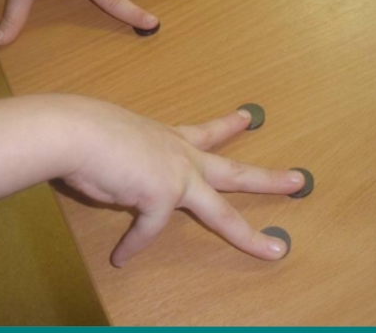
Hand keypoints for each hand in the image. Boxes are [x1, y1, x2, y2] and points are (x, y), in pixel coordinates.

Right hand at [53, 96, 305, 266]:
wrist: (75, 132)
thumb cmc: (85, 133)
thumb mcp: (114, 144)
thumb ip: (129, 165)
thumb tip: (123, 184)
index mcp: (168, 138)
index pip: (205, 132)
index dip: (227, 126)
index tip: (247, 118)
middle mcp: (180, 155)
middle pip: (234, 171)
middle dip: (269, 179)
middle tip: (299, 180)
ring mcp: (176, 175)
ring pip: (222, 210)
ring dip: (249, 233)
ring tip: (275, 249)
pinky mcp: (161, 195)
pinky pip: (146, 230)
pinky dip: (132, 244)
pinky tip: (122, 257)